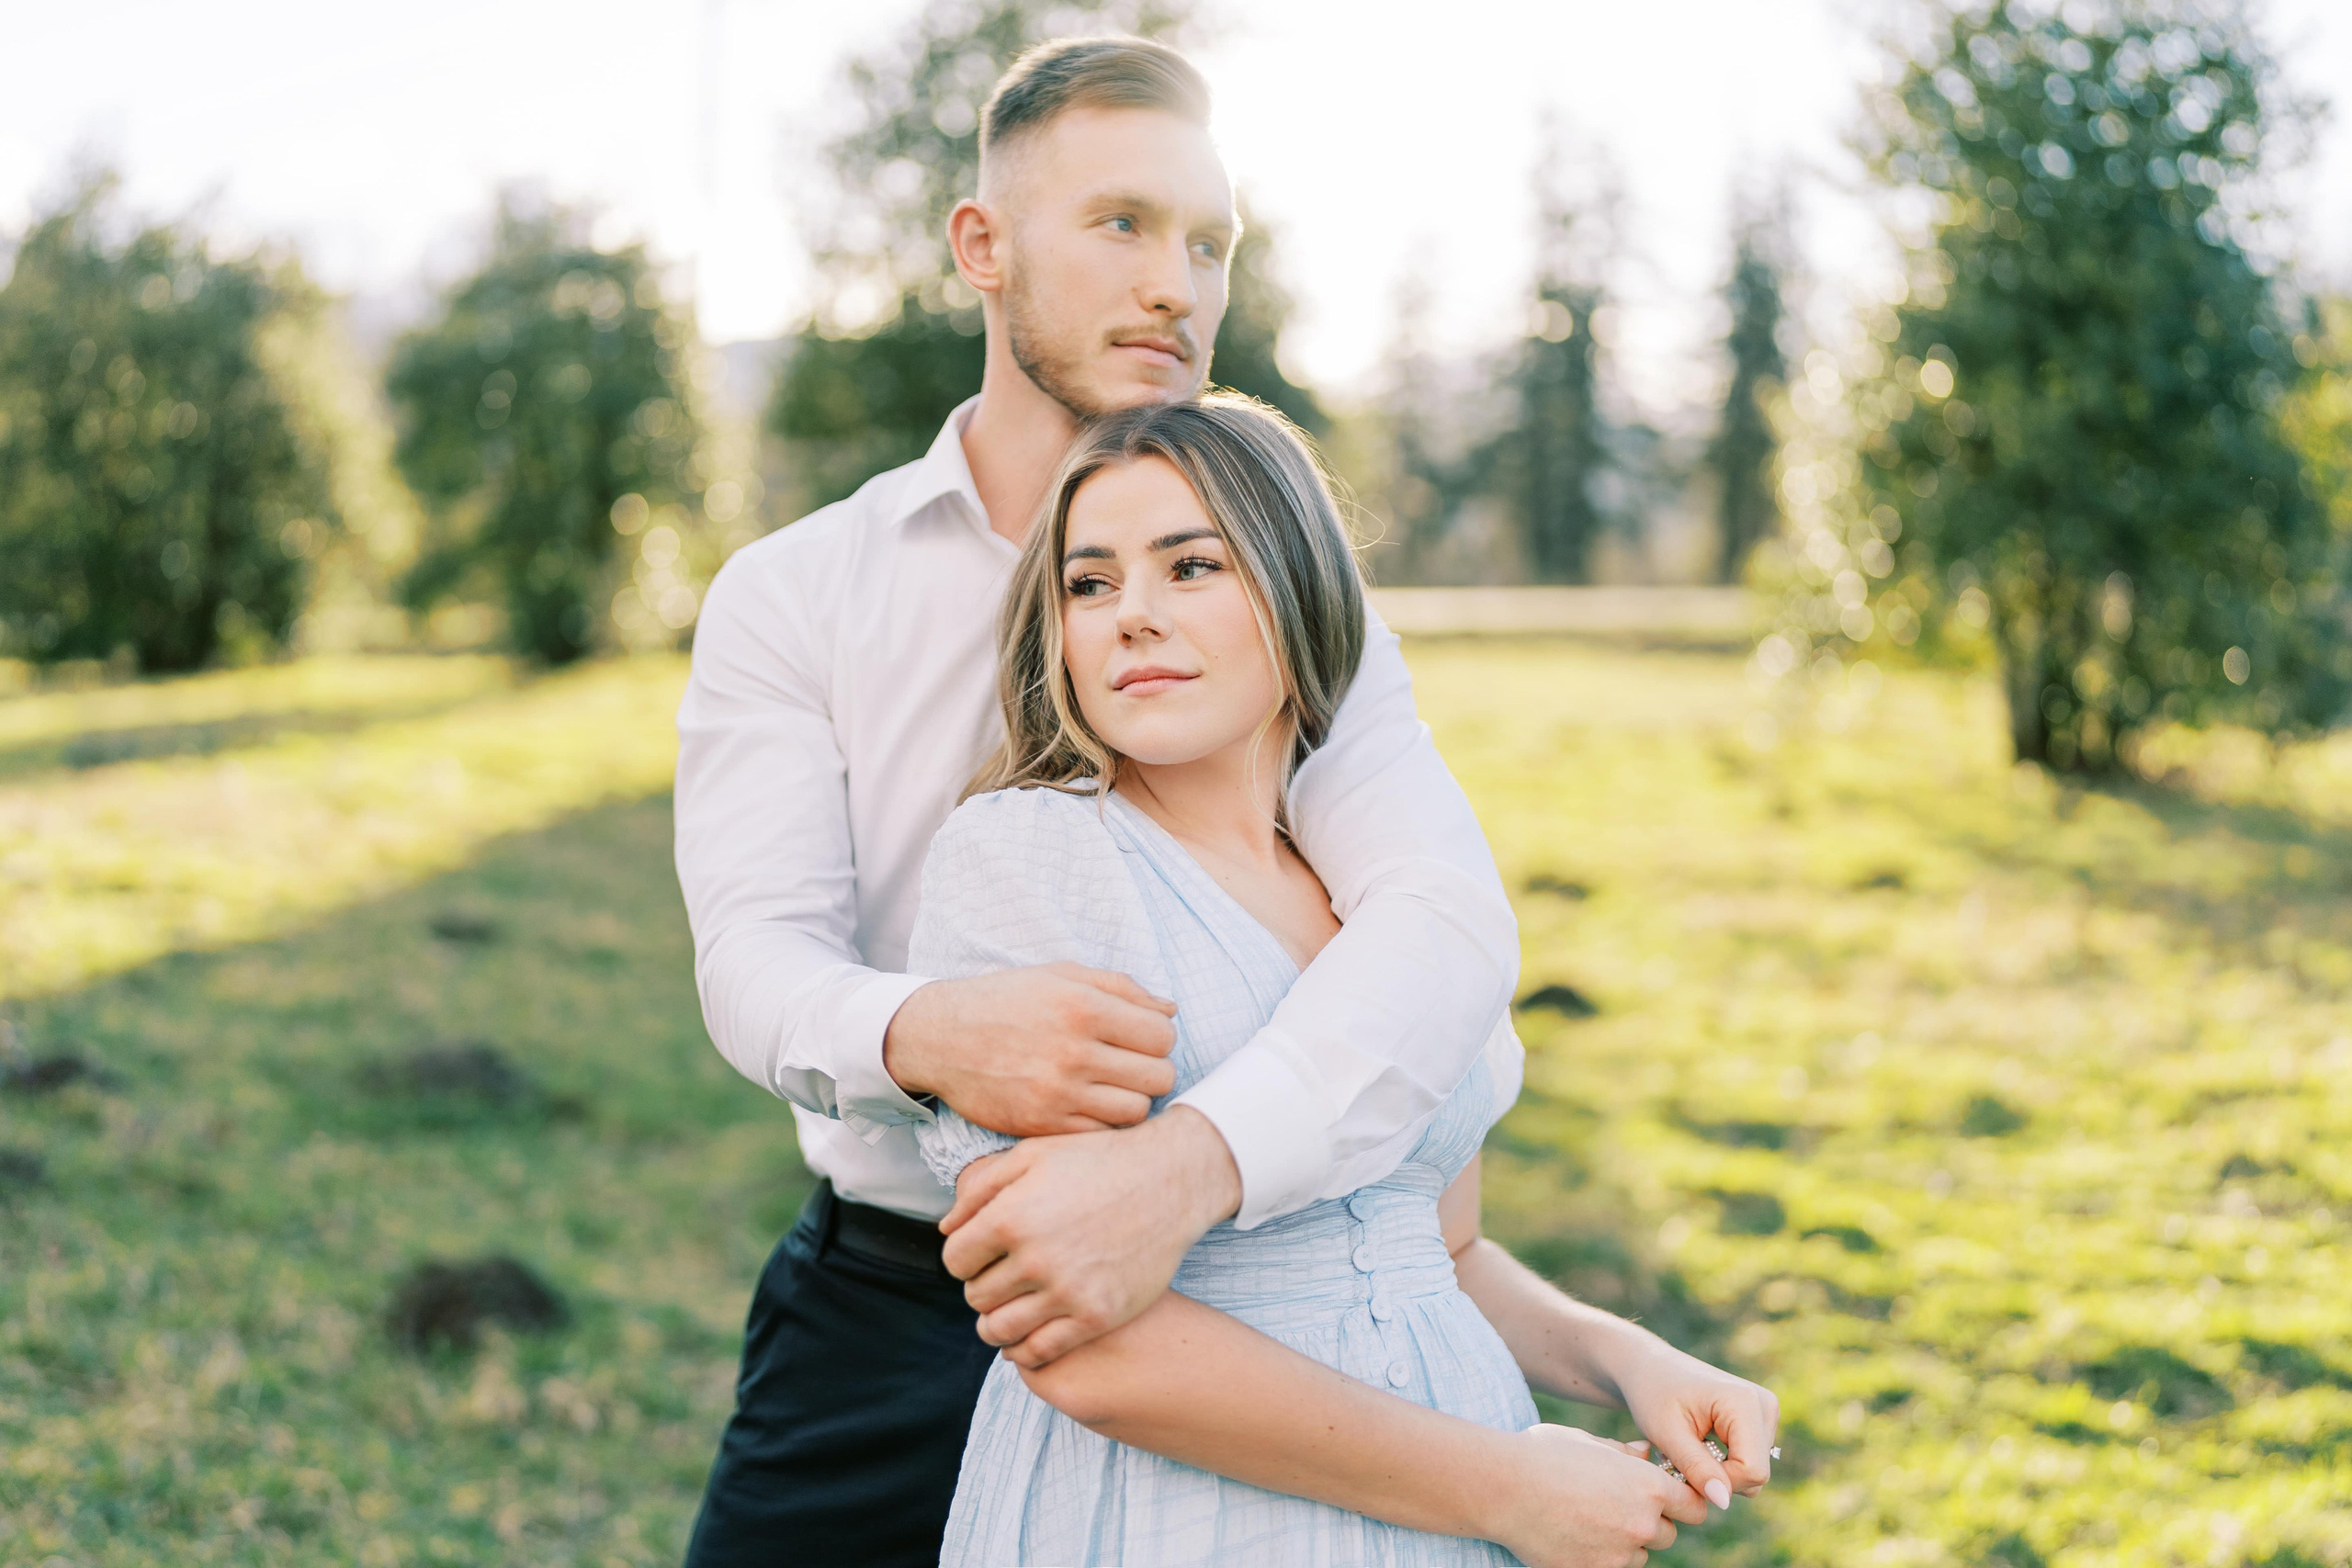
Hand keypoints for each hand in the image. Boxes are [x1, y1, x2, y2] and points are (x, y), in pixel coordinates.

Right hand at [884, 963, 1177, 1135]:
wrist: (941, 1038)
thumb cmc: (1006, 1001)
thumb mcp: (1061, 975)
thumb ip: (1121, 988)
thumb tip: (1171, 1012)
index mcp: (1083, 1007)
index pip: (1163, 1036)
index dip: (1159, 1038)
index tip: (1141, 1039)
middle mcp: (1074, 1052)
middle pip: (1159, 1077)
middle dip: (1152, 1070)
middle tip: (1130, 1066)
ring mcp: (1058, 1094)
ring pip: (1136, 1111)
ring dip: (1131, 1099)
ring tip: (1110, 1087)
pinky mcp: (1042, 1125)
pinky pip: (1101, 1134)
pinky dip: (1103, 1122)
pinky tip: (1088, 1105)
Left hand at [939, 1107, 1240, 1365]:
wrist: (1169, 1181)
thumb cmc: (1098, 1162)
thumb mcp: (1033, 1155)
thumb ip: (981, 1187)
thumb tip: (946, 1228)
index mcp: (1011, 1216)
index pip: (954, 1260)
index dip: (963, 1257)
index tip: (981, 1254)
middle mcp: (1035, 1257)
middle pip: (976, 1296)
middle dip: (982, 1287)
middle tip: (1002, 1277)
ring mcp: (1067, 1291)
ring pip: (1000, 1330)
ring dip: (995, 1323)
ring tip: (1010, 1308)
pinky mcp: (1097, 1315)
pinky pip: (1041, 1351)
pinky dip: (1024, 1349)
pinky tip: (1030, 1333)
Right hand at [1481, 1425, 1706, 1567]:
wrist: (1502, 1488)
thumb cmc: (1542, 1456)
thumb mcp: (1587, 1442)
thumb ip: (1624, 1453)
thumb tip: (1646, 1453)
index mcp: (1647, 1486)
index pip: (1694, 1506)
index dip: (1683, 1501)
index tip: (1668, 1497)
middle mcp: (1640, 1523)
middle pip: (1669, 1534)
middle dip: (1651, 1522)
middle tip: (1619, 1505)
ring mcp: (1618, 1553)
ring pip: (1640, 1555)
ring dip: (1627, 1542)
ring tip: (1591, 1518)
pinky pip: (1611, 1567)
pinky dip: (1601, 1556)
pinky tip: (1575, 1534)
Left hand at [1611, 1337, 1779, 1508]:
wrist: (1649, 1367)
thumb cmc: (1652, 1394)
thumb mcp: (1666, 1434)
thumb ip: (1696, 1468)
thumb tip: (1723, 1501)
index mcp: (1745, 1402)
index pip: (1752, 1470)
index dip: (1719, 1482)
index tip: (1684, 1468)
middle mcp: (1765, 1405)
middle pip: (1756, 1474)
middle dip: (1718, 1478)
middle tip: (1682, 1458)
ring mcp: (1766, 1412)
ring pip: (1753, 1471)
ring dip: (1720, 1471)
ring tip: (1690, 1449)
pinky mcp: (1761, 1420)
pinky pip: (1750, 1461)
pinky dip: (1725, 1463)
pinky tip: (1701, 1444)